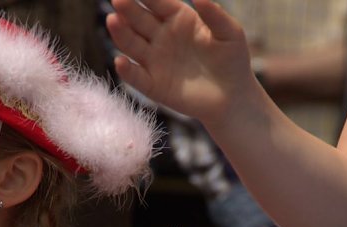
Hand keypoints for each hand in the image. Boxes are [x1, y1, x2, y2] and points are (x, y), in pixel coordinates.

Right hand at [107, 0, 259, 126]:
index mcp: (177, 18)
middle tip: (118, 0)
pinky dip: (127, 70)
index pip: (157, 2)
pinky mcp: (153, 85)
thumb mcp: (230, 34)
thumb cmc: (233, 61)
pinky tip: (121, 62)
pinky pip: (136, 76)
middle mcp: (160, 36)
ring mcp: (154, 60)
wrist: (233, 97)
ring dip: (121, 33)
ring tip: (114, 21)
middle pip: (139, 20)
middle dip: (128, 9)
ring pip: (132, 44)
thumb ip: (215, 14)